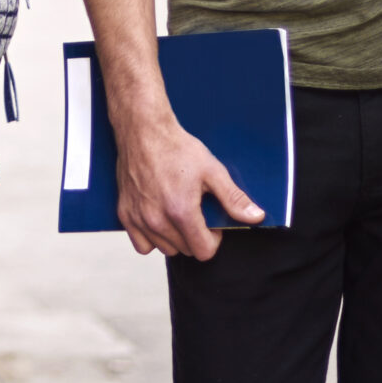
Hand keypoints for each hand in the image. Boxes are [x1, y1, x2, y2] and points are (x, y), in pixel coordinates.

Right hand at [115, 111, 263, 258]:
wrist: (143, 131)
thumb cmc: (176, 148)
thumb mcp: (212, 170)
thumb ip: (233, 198)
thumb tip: (256, 217)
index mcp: (181, 211)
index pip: (204, 251)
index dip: (213, 239)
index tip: (211, 223)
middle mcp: (157, 220)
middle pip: (186, 251)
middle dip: (195, 237)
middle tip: (195, 212)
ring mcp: (138, 218)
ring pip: (165, 249)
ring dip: (175, 239)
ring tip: (177, 213)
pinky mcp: (125, 214)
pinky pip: (142, 245)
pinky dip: (152, 238)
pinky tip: (159, 219)